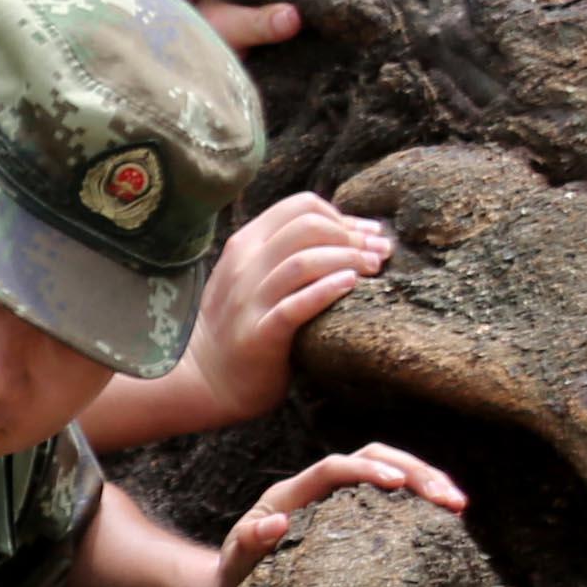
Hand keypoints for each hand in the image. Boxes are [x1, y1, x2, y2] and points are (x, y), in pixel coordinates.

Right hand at [163, 199, 401, 432]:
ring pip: (303, 261)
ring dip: (348, 260)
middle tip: (378, 255)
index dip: (341, 216)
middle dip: (351, 236)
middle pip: (307, 227)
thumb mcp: (253, 275)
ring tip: (373, 270)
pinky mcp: (258, 334)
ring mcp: (248, 300)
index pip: (300, 206)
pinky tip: (350, 286)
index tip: (367, 237)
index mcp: (245, 244)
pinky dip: (327, 291)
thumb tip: (354, 232)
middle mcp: (244, 266)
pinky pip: (295, 306)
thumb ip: (287, 251)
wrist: (208, 380)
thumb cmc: (244, 325)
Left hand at [215, 443, 468, 586]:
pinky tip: (448, 524)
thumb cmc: (234, 578)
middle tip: (450, 499)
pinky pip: (393, 504)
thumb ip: (247, 544)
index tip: (398, 484)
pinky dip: (421, 507)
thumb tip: (274, 524)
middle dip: (414, 471)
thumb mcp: (235, 564)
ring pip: (389, 474)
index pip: (334, 468)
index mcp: (291, 494)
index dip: (366, 470)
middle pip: (372, 458)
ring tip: (457, 507)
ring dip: (426, 483)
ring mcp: (340, 504)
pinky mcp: (357, 522)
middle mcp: (319, 491)